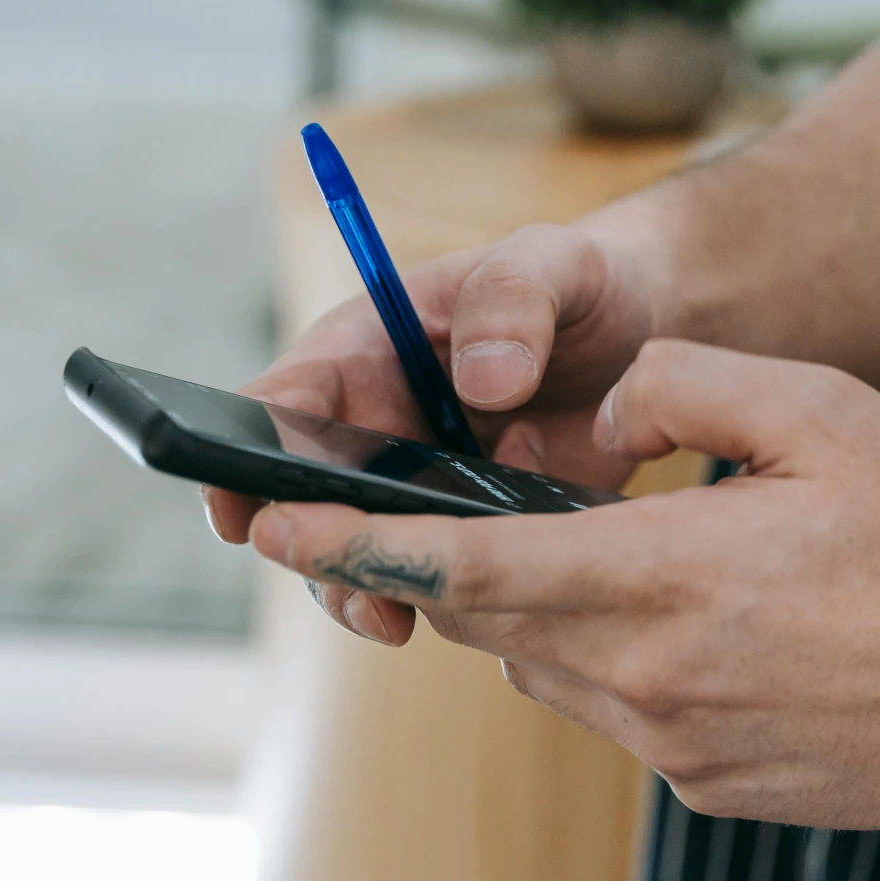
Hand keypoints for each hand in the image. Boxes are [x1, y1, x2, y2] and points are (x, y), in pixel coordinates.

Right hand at [207, 223, 664, 645]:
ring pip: (362, 554)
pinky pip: (439, 578)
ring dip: (364, 589)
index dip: (241, 454)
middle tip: (340, 580)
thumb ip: (514, 300)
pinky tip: (472, 614)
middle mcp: (377, 429)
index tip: (237, 505)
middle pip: (305, 501)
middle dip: (308, 548)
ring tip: (393, 618)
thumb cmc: (578, 280)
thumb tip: (485, 382)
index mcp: (368, 351)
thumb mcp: (553, 262)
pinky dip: (443, 601)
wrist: (642, 334)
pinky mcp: (474, 534)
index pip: (280, 402)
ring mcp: (421, 490)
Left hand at [245, 341, 879, 828]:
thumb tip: (596, 423)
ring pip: (548, 673)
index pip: (464, 562)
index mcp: (660, 579)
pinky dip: (620, 667)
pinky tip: (709, 634)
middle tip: (449, 513)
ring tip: (631, 564)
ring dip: (548, 615)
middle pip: (490, 619)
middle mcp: (645, 679)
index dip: (361, 540)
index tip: (282, 524)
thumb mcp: (819, 411)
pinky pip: (617, 718)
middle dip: (458, 563)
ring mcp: (674, 748)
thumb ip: (681, 389)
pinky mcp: (706, 790)